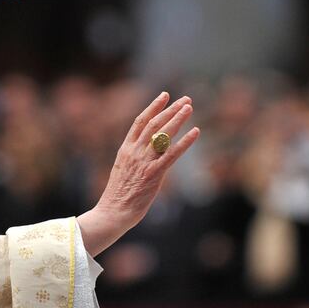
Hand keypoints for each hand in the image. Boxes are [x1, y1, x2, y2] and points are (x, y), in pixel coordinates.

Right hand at [77, 92, 199, 256]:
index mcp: (125, 149)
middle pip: (154, 124)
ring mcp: (144, 162)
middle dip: (170, 109)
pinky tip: (195, 132)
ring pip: (163, 134)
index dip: (153, 107)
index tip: (165, 95)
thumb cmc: (118, 195)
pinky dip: (185, 142)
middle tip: (185, 99)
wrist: (113, 212)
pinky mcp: (154, 174)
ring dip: (178, 119)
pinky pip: (172, 154)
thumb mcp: (122, 169)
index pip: (140, 121)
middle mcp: (134, 151)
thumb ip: (133, 158)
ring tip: (189, 107)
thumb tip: (145, 151)